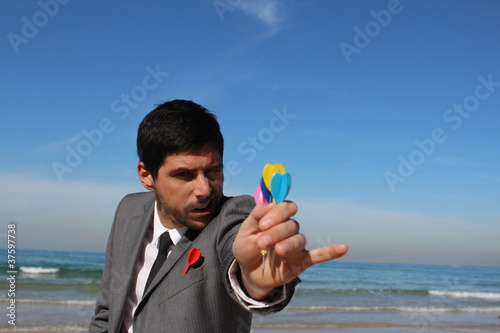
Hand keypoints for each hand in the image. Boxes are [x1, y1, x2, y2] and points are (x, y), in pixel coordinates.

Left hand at [232, 201, 347, 299]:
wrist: (249, 273)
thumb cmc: (248, 249)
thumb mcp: (244, 234)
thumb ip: (255, 219)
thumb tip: (269, 206)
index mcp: (276, 218)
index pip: (285, 207)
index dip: (277, 213)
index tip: (264, 224)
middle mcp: (289, 228)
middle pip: (290, 224)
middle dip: (276, 232)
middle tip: (262, 242)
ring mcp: (297, 244)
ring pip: (299, 239)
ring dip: (288, 244)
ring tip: (278, 251)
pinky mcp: (302, 260)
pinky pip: (319, 255)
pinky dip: (331, 252)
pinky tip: (343, 248)